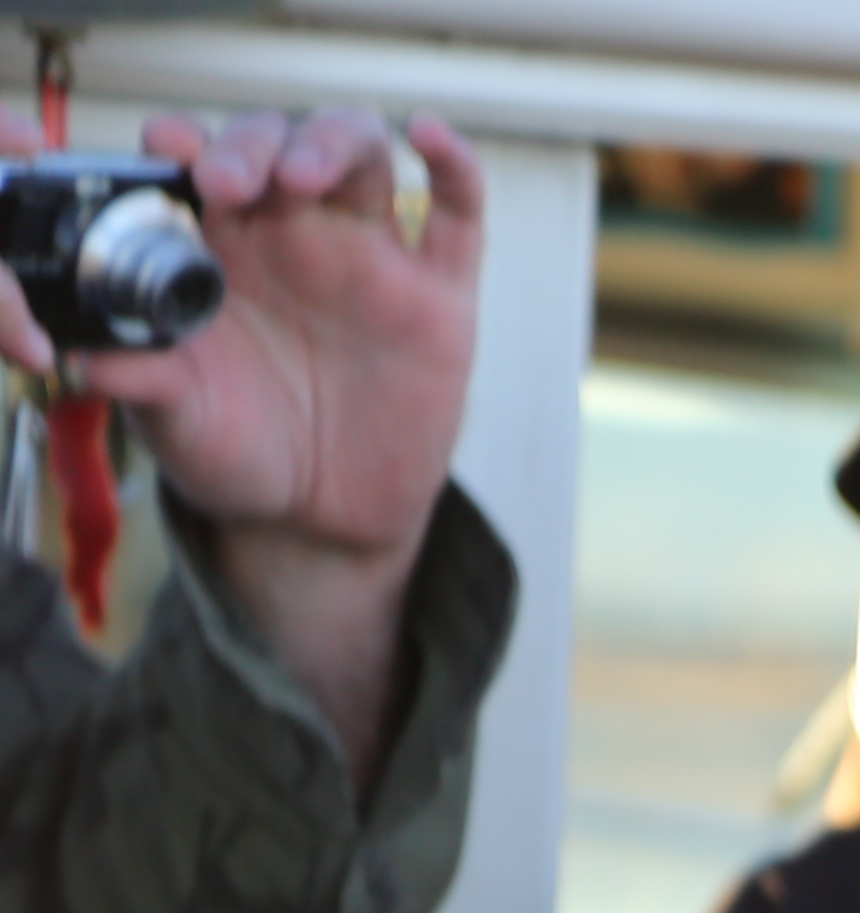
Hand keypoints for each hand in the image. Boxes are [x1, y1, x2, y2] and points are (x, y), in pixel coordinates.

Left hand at [29, 113, 484, 781]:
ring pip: (360, 156)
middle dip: (252, 145)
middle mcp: (292, 236)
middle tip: (228, 183)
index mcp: (218, 247)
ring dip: (330, 144)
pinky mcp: (439, 299)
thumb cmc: (238, 454)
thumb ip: (144, 384)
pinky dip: (454, 164)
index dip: (185, 143)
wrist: (320, 522)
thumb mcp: (179, 421)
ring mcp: (370, 259)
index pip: (199, 162)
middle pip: (276, 143)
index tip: (170, 155)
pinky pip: (460, 216)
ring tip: (304, 175)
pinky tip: (430, 137)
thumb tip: (91, 363)